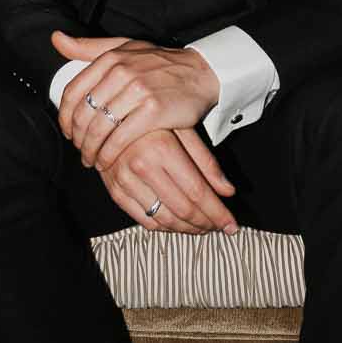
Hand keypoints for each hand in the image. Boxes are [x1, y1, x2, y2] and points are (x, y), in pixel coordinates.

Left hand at [53, 31, 219, 171]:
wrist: (199, 73)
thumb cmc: (159, 63)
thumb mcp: (125, 48)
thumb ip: (89, 47)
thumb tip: (56, 38)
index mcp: (111, 57)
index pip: (73, 91)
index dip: (65, 116)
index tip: (67, 131)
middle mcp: (122, 72)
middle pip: (84, 113)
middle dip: (77, 137)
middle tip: (79, 150)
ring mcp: (138, 91)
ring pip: (100, 127)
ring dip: (90, 149)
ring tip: (90, 159)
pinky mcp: (153, 111)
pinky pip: (120, 138)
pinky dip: (108, 154)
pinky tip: (105, 162)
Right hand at [98, 128, 236, 235]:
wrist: (110, 113)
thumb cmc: (153, 117)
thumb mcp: (183, 128)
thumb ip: (206, 161)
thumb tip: (229, 191)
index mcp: (162, 148)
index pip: (197, 192)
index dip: (217, 212)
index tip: (231, 225)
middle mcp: (142, 166)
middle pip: (182, 209)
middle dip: (206, 223)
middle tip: (220, 227)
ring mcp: (125, 181)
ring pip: (164, 219)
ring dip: (187, 229)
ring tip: (202, 228)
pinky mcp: (115, 191)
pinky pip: (143, 220)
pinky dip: (164, 227)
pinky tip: (178, 224)